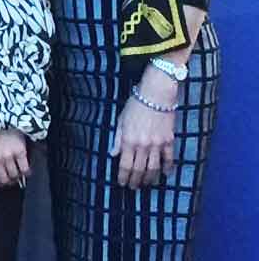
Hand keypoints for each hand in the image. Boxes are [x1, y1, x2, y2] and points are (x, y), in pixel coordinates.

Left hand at [0, 127, 29, 188]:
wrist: (1, 114)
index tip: (0, 183)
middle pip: (4, 179)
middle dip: (8, 181)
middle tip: (12, 179)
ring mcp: (8, 155)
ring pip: (15, 175)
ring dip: (18, 177)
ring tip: (19, 174)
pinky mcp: (20, 151)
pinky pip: (25, 169)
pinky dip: (27, 172)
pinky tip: (26, 170)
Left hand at [112, 73, 177, 188]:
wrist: (156, 95)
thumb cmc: (136, 105)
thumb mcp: (121, 120)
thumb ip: (117, 138)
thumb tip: (113, 154)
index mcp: (129, 140)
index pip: (125, 165)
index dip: (123, 177)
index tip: (122, 183)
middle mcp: (143, 145)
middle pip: (139, 169)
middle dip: (135, 181)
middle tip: (133, 187)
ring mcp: (157, 144)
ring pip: (154, 167)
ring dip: (150, 178)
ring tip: (147, 184)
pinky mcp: (169, 140)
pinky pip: (168, 158)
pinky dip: (167, 168)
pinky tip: (165, 174)